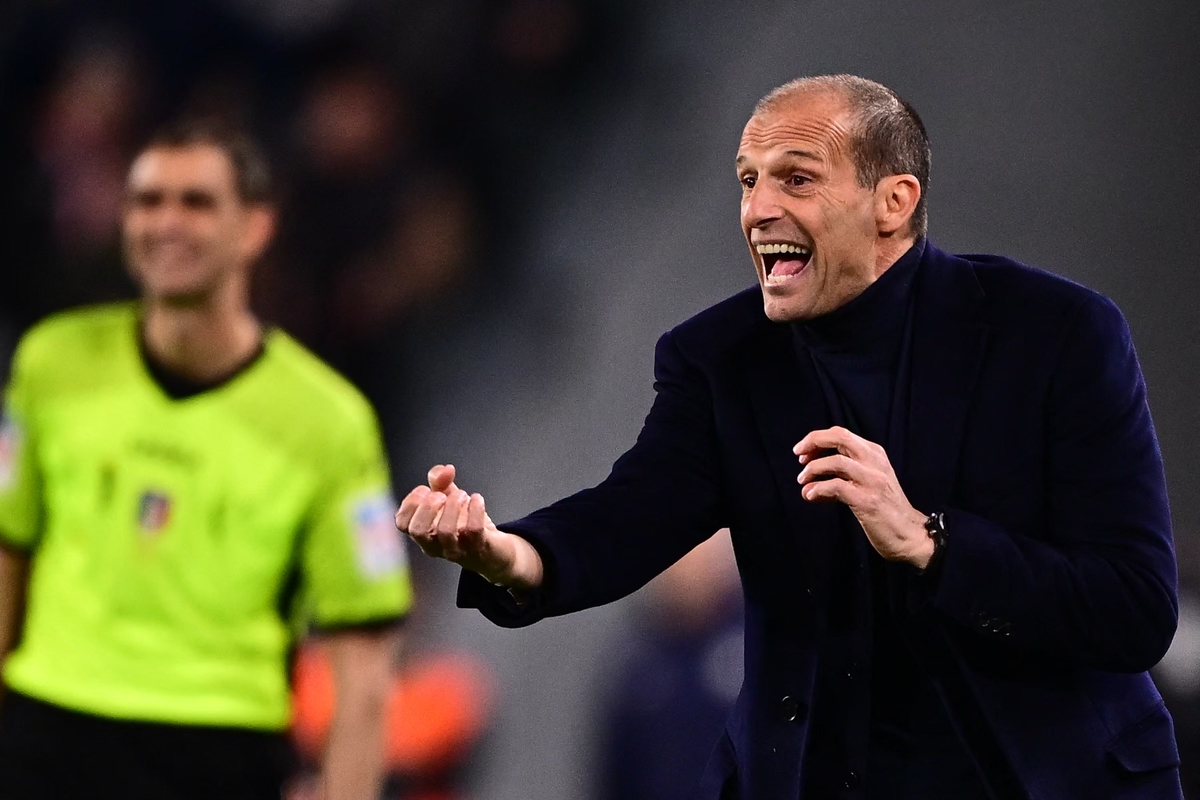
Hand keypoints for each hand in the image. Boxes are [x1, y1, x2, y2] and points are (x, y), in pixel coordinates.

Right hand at [395, 465, 543, 590]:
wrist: (495, 549)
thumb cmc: (464, 523)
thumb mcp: (448, 498)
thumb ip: (440, 481)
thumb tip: (446, 470)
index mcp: (422, 533)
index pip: (403, 523)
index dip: (411, 502)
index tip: (425, 490)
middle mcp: (435, 546)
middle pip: (419, 530)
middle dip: (429, 506)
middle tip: (442, 496)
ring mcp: (456, 550)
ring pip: (445, 531)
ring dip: (453, 506)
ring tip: (462, 495)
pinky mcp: (478, 548)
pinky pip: (473, 530)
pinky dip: (475, 510)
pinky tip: (478, 499)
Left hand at [793, 427, 932, 568]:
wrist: (910, 536)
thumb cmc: (885, 511)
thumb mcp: (865, 486)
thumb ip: (839, 481)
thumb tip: (808, 486)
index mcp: (875, 455)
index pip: (842, 434)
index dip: (818, 439)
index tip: (803, 452)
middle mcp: (875, 463)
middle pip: (840, 438)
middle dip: (814, 442)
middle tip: (798, 455)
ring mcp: (873, 481)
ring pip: (836, 461)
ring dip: (813, 469)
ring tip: (802, 481)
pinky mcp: (868, 501)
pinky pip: (837, 487)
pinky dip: (819, 489)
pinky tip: (811, 495)